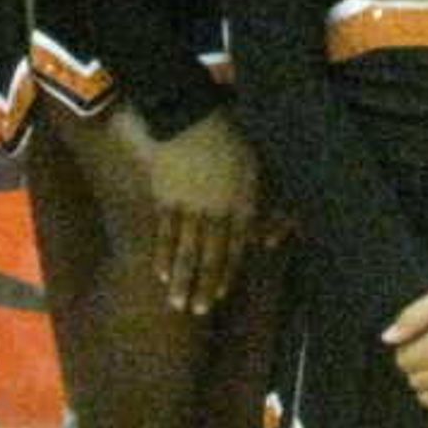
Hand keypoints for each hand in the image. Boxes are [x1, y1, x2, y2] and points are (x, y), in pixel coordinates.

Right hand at [128, 107, 260, 314]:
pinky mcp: (166, 198)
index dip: (226, 271)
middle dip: (204, 285)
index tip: (218, 295)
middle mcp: (216, 209)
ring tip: (176, 304)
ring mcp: (189, 206)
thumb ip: (257, 200)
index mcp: (240, 200)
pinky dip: (163, 254)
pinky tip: (161, 273)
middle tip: (197, 311)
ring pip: (186, 250)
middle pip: (209, 254)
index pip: (235, 246)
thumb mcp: (253, 166)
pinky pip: (165, 233)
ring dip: (182, 279)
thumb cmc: (227, 138)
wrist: (189, 115)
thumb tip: (267, 235)